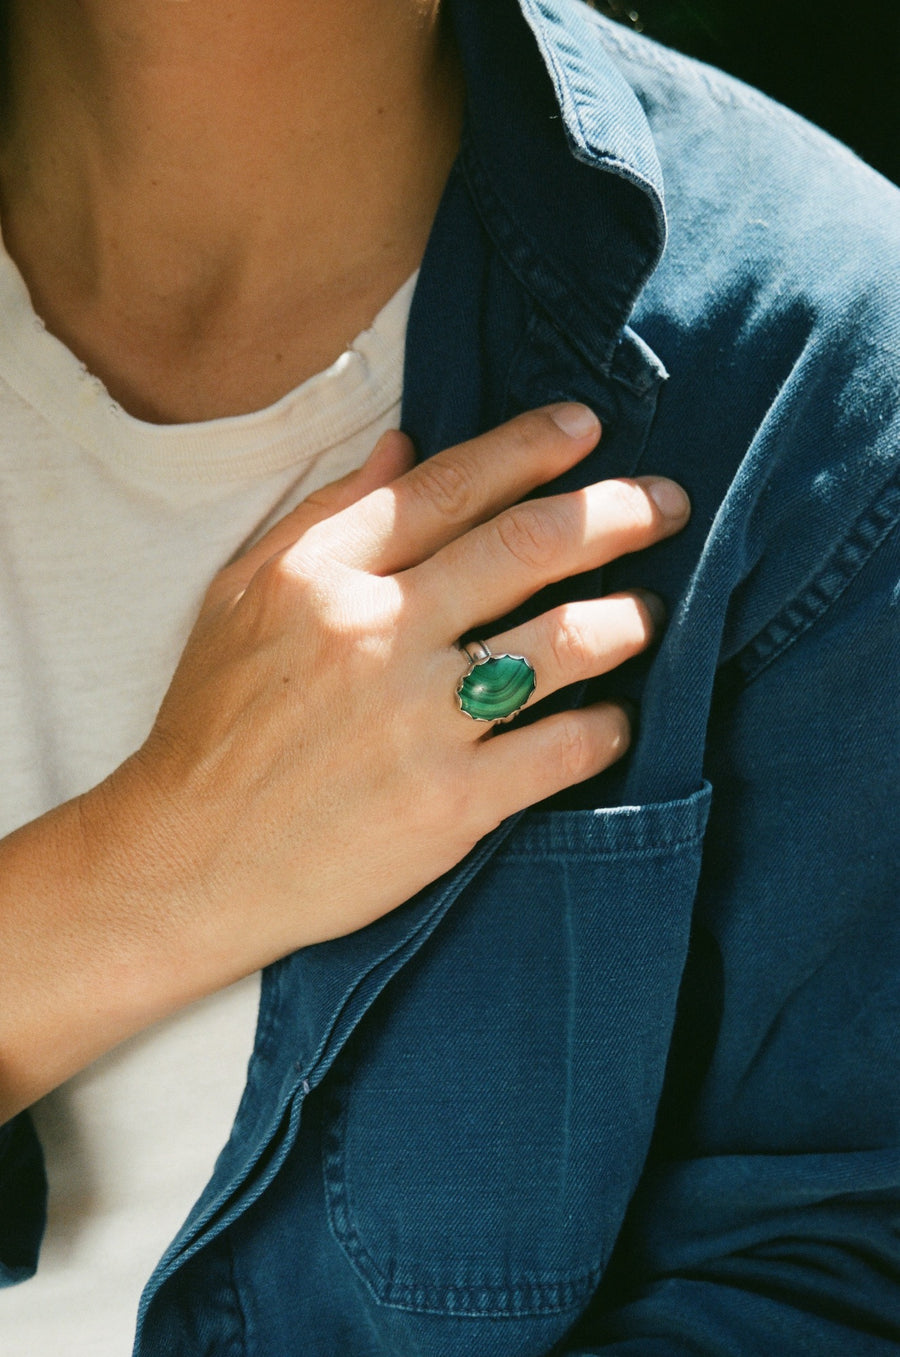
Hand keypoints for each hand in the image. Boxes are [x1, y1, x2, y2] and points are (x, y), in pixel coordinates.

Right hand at [94, 404, 688, 989]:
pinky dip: (605, 727)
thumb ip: (326, 516)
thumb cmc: (214, 725)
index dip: (529, 447)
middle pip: (525, 548)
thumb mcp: (240, 598)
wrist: (190, 861)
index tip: (585, 427)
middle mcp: (376, 636)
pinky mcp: (451, 805)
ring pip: (562, 643)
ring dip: (626, 619)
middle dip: (614, 513)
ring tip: (650, 613)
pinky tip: (614, 719)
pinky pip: (561, 749)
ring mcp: (418, 723)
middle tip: (668, 502)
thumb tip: (408, 445)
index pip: (448, 486)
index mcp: (322, 577)